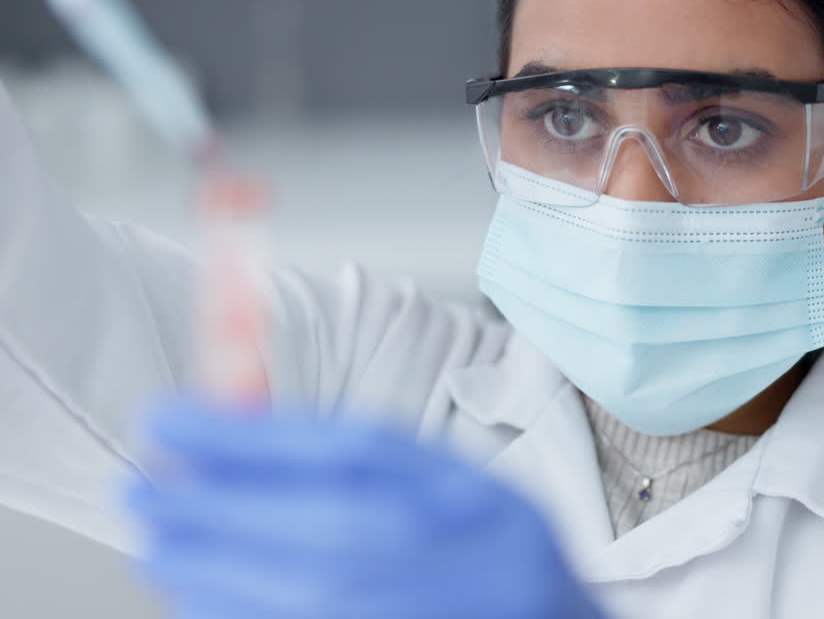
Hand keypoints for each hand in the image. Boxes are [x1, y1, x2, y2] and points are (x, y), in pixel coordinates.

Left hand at [123, 399, 605, 618]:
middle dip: (214, 508)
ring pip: (302, 596)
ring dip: (212, 568)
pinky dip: (235, 615)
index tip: (168, 416)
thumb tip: (253, 421)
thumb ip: (363, 450)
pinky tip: (200, 594)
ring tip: (159, 541)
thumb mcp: (446, 474)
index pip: (346, 452)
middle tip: (142, 488)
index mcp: (463, 495)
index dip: (248, 433)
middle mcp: (448, 558)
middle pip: (317, 526)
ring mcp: (418, 613)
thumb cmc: (490, 546)